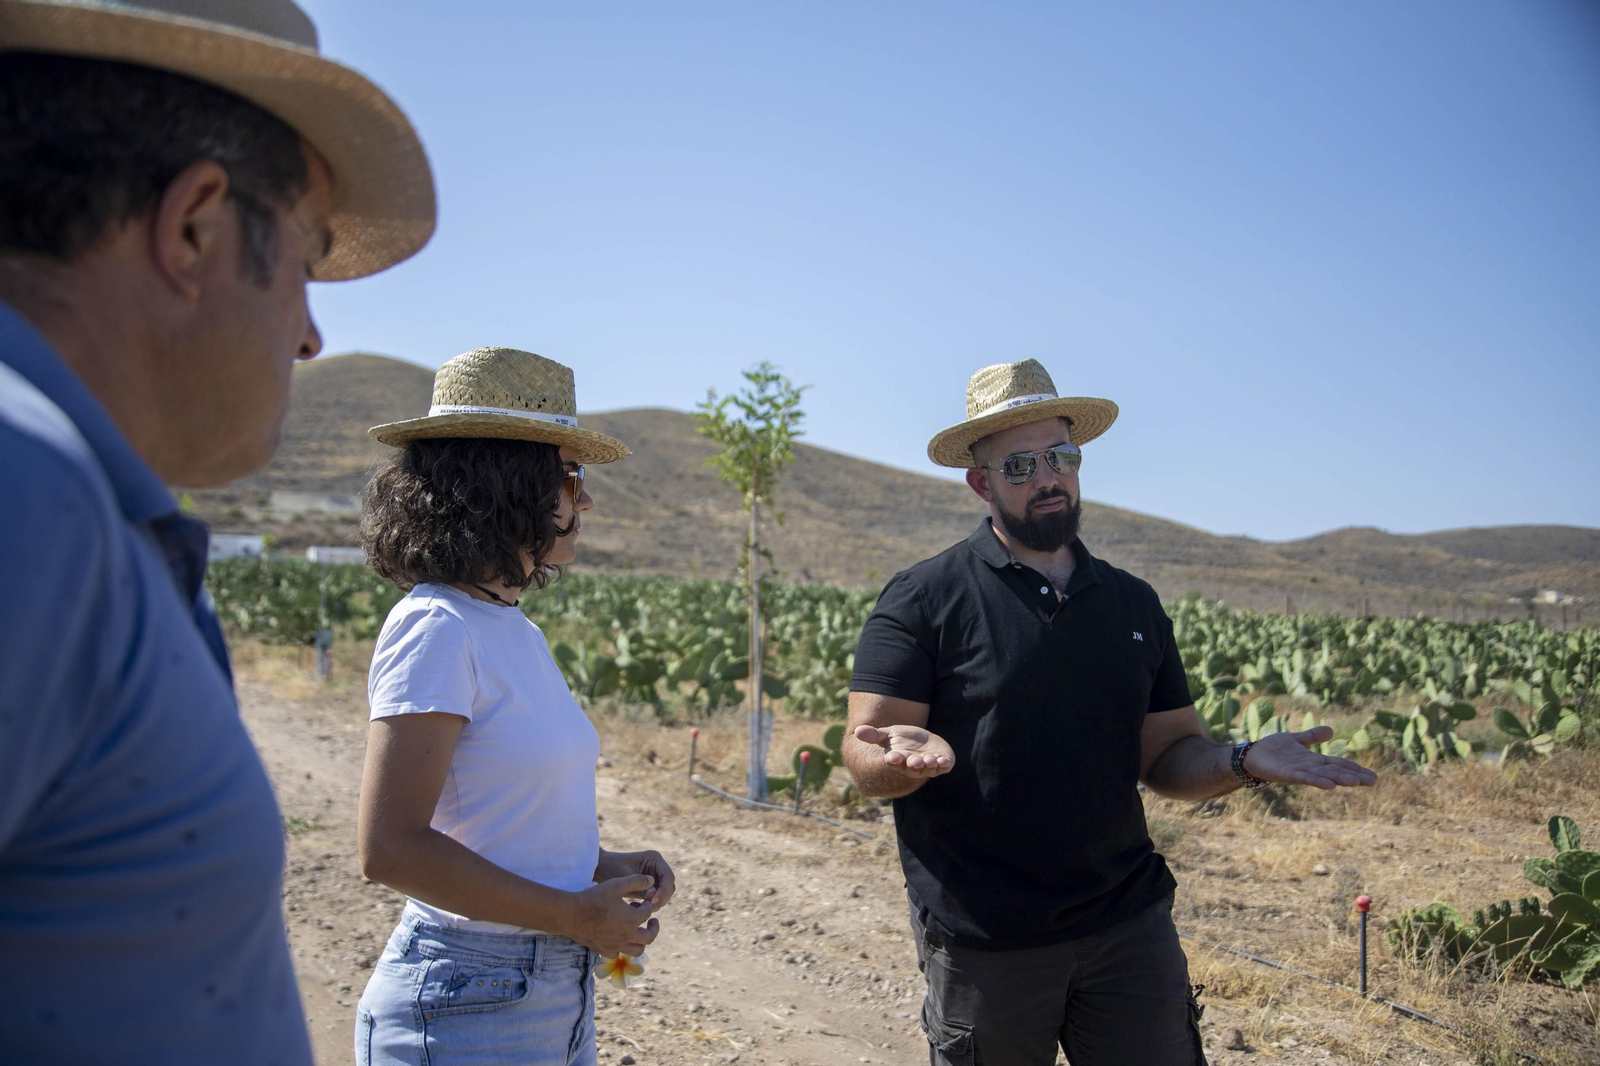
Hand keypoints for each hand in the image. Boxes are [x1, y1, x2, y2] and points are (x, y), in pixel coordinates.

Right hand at [567, 875, 660, 957]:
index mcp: (633, 919)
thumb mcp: (616, 884)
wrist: (572, 915)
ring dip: (642, 941)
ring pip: (638, 950)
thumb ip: (636, 881)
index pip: (648, 913)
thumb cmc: (594, 898)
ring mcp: (617, 946)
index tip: (642, 902)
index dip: (647, 905)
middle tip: (653, 921)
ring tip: (639, 932)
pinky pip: (620, 954)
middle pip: (649, 937)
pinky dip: (624, 948)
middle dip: (653, 928)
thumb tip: (652, 880)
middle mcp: (628, 935)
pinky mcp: (605, 951)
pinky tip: (619, 938)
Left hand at [597, 849, 675, 911]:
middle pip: (669, 886)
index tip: (653, 901)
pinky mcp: (649, 886)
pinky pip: (656, 897)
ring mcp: (654, 876)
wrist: (599, 869)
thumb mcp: (624, 878)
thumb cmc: (610, 869)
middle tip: (649, 908)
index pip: (668, 876)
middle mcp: (657, 866)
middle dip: (661, 898)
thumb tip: (654, 897)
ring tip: (642, 909)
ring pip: (664, 893)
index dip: (664, 890)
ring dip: (657, 903)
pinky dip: (650, 904)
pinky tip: (636, 907)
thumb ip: (639, 887)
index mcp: (654, 859)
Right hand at [853, 724, 954, 776]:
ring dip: (929, 765)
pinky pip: (944, 767)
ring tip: (929, 760)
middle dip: (913, 764)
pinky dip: (944, 765)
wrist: (921, 743)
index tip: (892, 757)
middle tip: (914, 760)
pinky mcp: (942, 763)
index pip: (894, 761)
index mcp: (899, 759)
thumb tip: (857, 731)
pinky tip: (944, 761)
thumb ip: (874, 735)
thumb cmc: (902, 741)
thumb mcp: (887, 735)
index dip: (894, 760)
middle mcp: (913, 765)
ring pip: (929, 768)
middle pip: (912, 767)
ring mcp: (928, 765)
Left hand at [1243, 728, 1377, 790]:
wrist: (1251, 756)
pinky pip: (1304, 778)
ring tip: (1356, 782)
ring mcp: (1299, 772)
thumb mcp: (1296, 739)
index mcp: (1314, 760)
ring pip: (1323, 776)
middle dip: (1353, 776)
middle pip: (1335, 771)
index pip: (1338, 764)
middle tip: (1373, 781)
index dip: (1355, 769)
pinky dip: (1317, 781)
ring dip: (1339, 779)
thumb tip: (1331, 730)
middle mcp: (1310, 768)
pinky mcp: (1287, 774)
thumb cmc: (1273, 749)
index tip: (1373, 776)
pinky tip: (1329, 786)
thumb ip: (1312, 737)